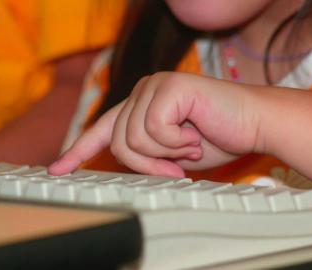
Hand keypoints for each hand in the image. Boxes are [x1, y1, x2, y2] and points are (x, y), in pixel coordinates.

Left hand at [49, 72, 262, 176]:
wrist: (253, 124)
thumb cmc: (216, 137)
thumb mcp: (170, 154)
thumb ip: (145, 154)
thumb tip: (118, 162)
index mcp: (141, 107)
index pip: (102, 130)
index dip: (78, 150)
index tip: (59, 168)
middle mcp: (143, 92)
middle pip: (117, 142)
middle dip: (148, 164)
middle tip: (176, 167)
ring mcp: (153, 86)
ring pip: (132, 138)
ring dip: (164, 154)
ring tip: (190, 146)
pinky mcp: (168, 86)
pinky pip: (153, 129)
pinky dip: (176, 142)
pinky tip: (195, 132)